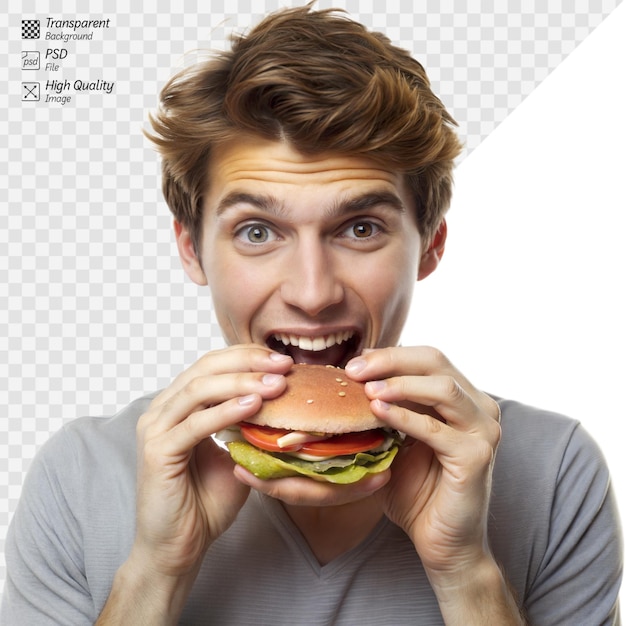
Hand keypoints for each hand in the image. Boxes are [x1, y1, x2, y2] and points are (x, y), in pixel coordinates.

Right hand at [131, 345, 291, 578]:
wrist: (179, 546)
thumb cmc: (205, 501)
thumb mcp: (235, 452)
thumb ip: (247, 425)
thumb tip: (280, 400)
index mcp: (178, 405)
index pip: (212, 364)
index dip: (247, 357)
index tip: (282, 359)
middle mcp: (162, 410)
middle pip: (205, 368)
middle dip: (248, 362)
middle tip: (284, 364)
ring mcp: (155, 428)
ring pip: (199, 390)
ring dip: (242, 383)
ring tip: (276, 384)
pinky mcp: (157, 451)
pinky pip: (195, 423)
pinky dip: (226, 411)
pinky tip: (254, 405)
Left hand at [345, 347, 501, 580]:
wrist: (441, 542)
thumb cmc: (417, 490)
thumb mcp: (397, 440)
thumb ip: (386, 409)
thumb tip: (354, 378)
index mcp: (462, 398)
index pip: (427, 358)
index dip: (390, 355)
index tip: (354, 363)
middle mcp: (479, 407)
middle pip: (435, 362)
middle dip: (391, 361)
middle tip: (354, 370)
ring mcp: (483, 431)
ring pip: (443, 388)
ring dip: (400, 384)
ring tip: (367, 389)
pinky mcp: (476, 457)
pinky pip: (436, 429)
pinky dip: (405, 417)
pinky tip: (378, 412)